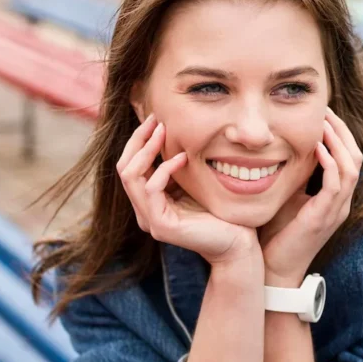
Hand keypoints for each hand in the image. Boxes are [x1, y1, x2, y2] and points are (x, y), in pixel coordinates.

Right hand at [118, 115, 258, 264]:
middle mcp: (144, 212)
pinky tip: (183, 157)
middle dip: (138, 140)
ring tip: (164, 132)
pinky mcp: (161, 226)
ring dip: (147, 150)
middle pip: (124, 167)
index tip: (154, 118)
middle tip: (155, 119)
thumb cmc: (221, 212)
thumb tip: (170, 131)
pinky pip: (151, 190)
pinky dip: (164, 169)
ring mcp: (150, 220)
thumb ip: (178, 167)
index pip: (130, 165)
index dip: (139, 140)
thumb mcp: (193, 183)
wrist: (238, 244)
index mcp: (149, 202)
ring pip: (131, 177)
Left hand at [259, 108, 362, 284]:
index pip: (348, 157)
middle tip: (325, 109)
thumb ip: (292, 174)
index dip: (339, 133)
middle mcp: (341, 202)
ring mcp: (336, 210)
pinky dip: (330, 162)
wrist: (273, 269)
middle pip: (356, 156)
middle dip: (342, 131)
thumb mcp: (286, 196)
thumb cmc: (276, 234)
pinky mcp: (324, 217)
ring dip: (338, 141)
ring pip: (351, 167)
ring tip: (323, 122)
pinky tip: (317, 146)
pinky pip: (336, 184)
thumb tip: (280, 145)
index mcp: (335, 197)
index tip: (322, 113)